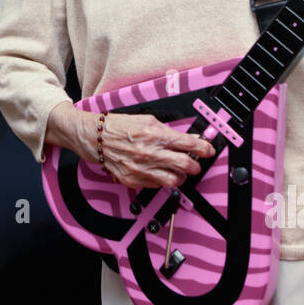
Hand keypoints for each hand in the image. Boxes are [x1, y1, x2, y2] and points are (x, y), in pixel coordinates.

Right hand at [87, 112, 214, 189]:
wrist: (95, 138)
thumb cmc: (118, 127)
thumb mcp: (146, 119)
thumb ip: (167, 130)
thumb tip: (184, 138)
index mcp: (155, 135)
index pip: (188, 144)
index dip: (203, 148)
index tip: (208, 150)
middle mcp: (150, 153)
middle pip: (185, 165)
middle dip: (195, 165)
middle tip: (195, 164)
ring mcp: (142, 169)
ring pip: (174, 181)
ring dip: (181, 177)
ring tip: (179, 172)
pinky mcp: (133, 180)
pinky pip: (156, 185)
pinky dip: (162, 180)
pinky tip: (160, 173)